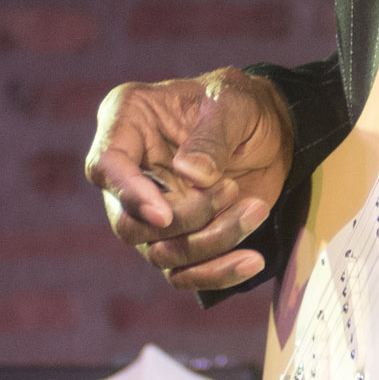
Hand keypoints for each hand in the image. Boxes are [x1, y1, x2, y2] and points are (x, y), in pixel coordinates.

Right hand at [83, 69, 294, 294]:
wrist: (273, 132)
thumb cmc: (242, 106)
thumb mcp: (233, 105)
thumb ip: (212, 138)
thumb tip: (190, 175)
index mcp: (127, 121)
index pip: (105, 166)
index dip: (129, 195)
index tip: (165, 215)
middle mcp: (130, 170)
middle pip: (128, 223)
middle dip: (183, 220)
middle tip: (232, 188)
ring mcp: (151, 209)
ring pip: (160, 253)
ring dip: (211, 241)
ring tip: (255, 208)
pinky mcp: (178, 238)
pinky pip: (183, 273)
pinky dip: (217, 273)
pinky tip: (251, 260)